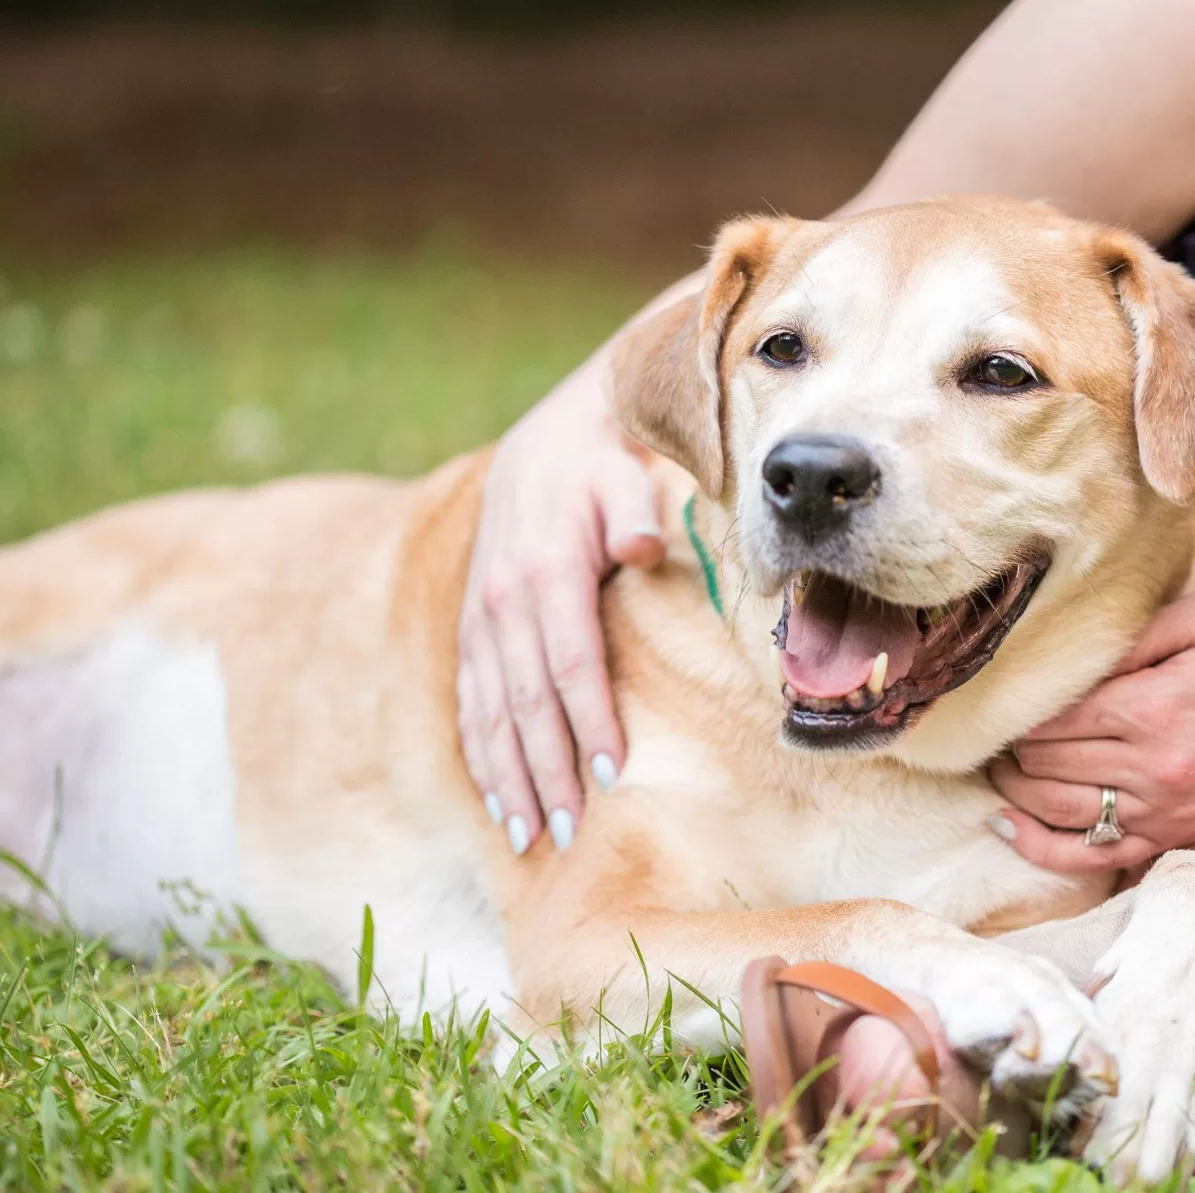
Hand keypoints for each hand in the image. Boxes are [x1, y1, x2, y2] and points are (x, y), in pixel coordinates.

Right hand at [457, 373, 665, 854]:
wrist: (549, 440)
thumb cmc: (604, 466)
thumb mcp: (625, 476)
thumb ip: (635, 512)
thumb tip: (641, 546)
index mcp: (545, 571)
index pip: (570, 662)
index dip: (589, 720)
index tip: (613, 774)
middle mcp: (502, 601)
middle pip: (526, 702)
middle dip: (546, 771)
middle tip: (569, 832)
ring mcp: (480, 619)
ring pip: (490, 712)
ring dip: (508, 777)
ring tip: (527, 836)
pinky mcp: (473, 628)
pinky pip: (471, 701)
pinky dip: (480, 753)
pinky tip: (495, 798)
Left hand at [989, 593, 1194, 872]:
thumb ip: (1133, 630)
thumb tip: (1066, 650)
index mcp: (1157, 707)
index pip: (1052, 714)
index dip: (1018, 702)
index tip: (1006, 686)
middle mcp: (1154, 768)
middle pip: (1044, 761)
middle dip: (1010, 740)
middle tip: (998, 719)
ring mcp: (1162, 812)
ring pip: (1054, 808)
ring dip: (1012, 785)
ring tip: (1000, 759)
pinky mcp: (1171, 839)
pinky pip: (1090, 856)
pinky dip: (1039, 845)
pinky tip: (1009, 822)